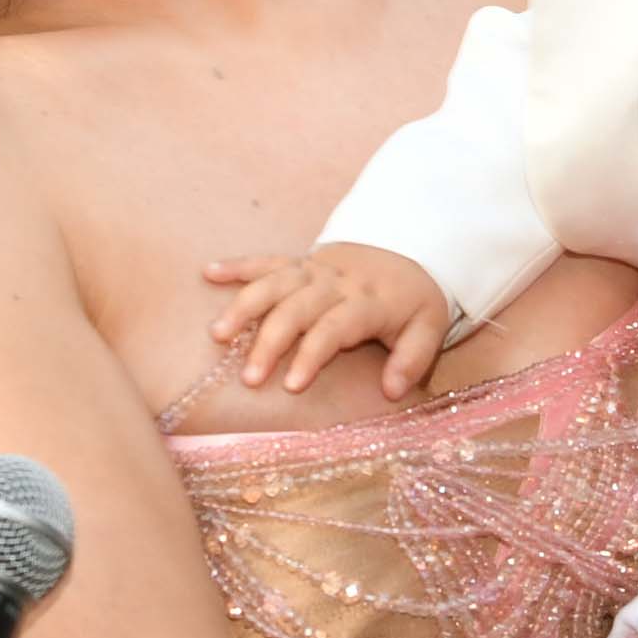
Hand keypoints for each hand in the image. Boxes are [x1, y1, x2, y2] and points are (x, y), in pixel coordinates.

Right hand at [202, 240, 448, 398]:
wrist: (411, 247)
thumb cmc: (413, 300)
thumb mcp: (429, 328)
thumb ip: (412, 359)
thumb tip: (393, 391)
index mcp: (367, 301)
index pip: (334, 327)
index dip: (312, 354)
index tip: (292, 386)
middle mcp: (335, 282)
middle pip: (295, 309)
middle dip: (270, 342)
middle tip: (248, 379)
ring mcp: (314, 268)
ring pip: (274, 283)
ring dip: (244, 306)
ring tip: (218, 335)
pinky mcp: (300, 261)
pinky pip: (266, 260)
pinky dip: (237, 265)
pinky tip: (208, 273)